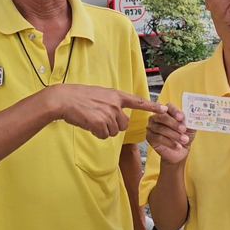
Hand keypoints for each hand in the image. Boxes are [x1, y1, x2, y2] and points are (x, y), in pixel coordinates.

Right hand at [47, 84, 167, 138]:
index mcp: (116, 95)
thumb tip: (117, 115)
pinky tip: (88, 124)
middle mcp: (115, 104)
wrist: (64, 99)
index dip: (152, 106)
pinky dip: (96, 133)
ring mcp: (108, 113)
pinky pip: (103, 135)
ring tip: (91, 119)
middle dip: (114, 126)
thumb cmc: (79, 97)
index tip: (165, 109)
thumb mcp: (100, 94)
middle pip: (123, 124)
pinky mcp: (100, 123)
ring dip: (103, 130)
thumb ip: (111, 103)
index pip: (138, 101)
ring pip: (113, 131)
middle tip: (99, 119)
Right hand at [146, 103, 195, 164]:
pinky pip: (158, 138)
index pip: (169, 107)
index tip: (181, 117)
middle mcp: (157, 117)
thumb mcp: (190, 127)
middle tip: (183, 130)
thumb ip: (190, 120)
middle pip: (162, 117)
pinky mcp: (149, 137)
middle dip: (174, 123)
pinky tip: (177, 146)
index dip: (175, 111)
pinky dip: (169, 143)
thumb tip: (191, 115)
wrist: (180, 152)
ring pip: (161, 128)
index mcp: (167, 112)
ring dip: (174, 135)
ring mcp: (152, 126)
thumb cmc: (184, 136)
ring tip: (184, 140)